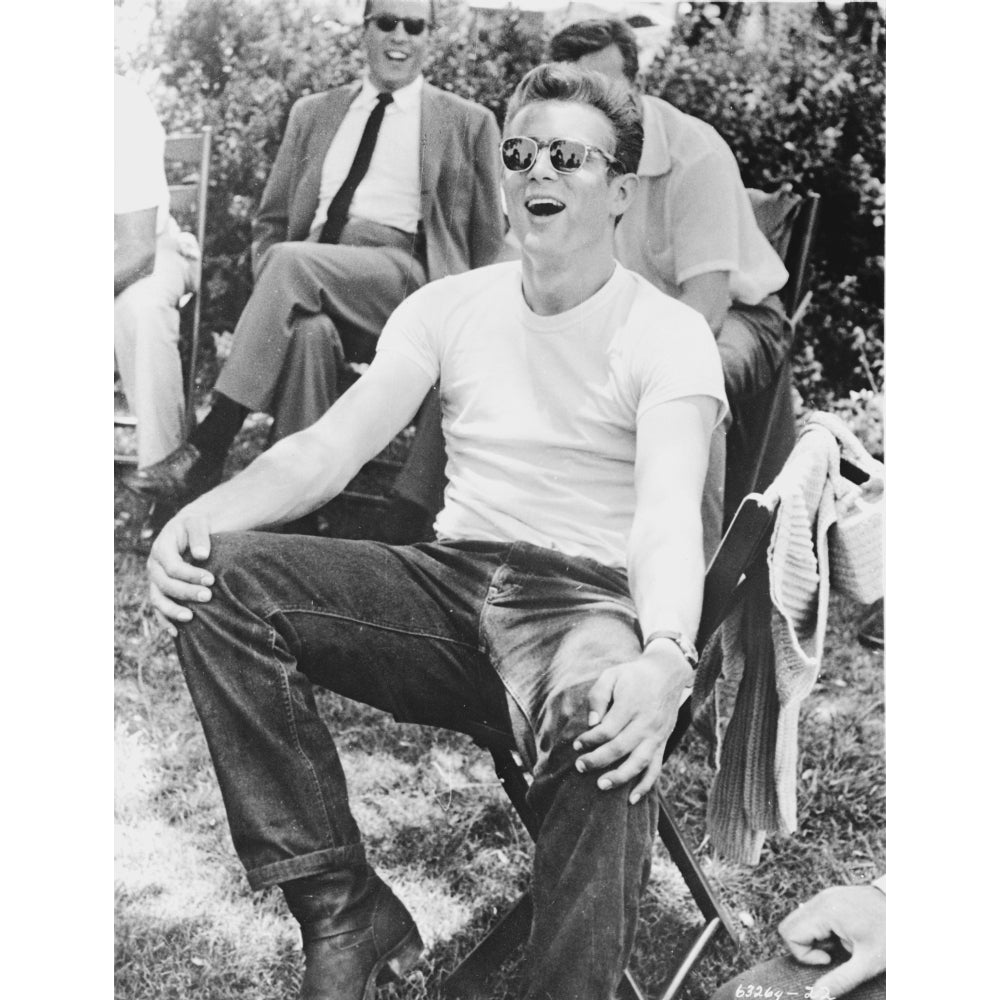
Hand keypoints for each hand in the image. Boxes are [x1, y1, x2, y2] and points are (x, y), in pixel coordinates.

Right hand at [146, 512, 214, 636]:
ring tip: (190, 618)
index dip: (191, 575)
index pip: (173, 566)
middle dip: (186, 592)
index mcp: (162, 548)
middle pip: (165, 584)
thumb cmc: (195, 527)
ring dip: (172, 610)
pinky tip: (177, 633)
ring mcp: (155, 580)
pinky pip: (158, 608)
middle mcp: (154, 566)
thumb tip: (202, 555)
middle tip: (208, 596)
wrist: (188, 531)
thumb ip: (199, 535)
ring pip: (157, 599)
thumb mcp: (198, 523)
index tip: (211, 580)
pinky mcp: (160, 590)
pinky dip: (165, 621)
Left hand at [572, 645, 692, 803]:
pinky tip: (632, 799)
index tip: (577, 744)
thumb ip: (599, 696)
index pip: (608, 729)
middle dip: (598, 760)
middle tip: (580, 767)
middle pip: (620, 748)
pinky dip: (646, 785)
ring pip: (639, 762)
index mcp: (631, 705)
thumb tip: (592, 723)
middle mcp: (646, 723)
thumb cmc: (633, 675)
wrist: (667, 674)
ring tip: (600, 786)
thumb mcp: (612, 675)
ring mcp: (656, 735)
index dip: (590, 740)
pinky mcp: (663, 743)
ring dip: (620, 777)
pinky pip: (656, 768)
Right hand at [779, 884, 885, 997]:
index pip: (791, 934)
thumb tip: (816, 995)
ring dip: (815, 938)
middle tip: (833, 953)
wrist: (907, 909)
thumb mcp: (868, 963)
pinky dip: (822, 930)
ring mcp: (825, 895)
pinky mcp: (831, 897)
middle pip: (790, 925)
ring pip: (801, 920)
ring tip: (841, 944)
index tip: (830, 958)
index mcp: (825, 911)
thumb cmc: (891, 935)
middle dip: (806, 946)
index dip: (805, 954)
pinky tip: (844, 935)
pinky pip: (812, 915)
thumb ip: (840, 980)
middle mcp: (821, 899)